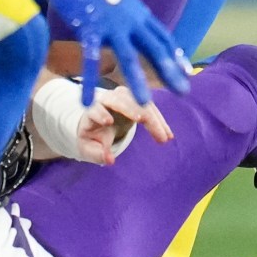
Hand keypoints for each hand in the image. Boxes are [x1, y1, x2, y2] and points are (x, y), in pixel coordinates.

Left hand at [30, 72, 171, 162]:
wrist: (98, 123)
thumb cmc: (92, 136)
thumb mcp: (89, 147)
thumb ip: (97, 154)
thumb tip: (109, 161)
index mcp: (92, 109)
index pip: (95, 108)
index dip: (100, 114)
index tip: (108, 122)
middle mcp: (108, 99)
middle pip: (121, 101)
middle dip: (133, 111)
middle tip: (144, 121)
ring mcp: (123, 96)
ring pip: (140, 103)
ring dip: (154, 118)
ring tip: (165, 137)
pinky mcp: (136, 99)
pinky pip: (150, 107)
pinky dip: (159, 120)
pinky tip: (167, 134)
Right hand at [39, 0, 189, 107]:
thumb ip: (127, 9)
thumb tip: (135, 16)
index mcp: (137, 10)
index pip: (162, 36)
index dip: (175, 54)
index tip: (186, 70)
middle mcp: (130, 18)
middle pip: (155, 48)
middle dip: (170, 71)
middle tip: (184, 91)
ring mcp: (111, 24)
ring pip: (128, 56)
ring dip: (137, 81)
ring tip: (145, 103)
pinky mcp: (89, 28)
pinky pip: (90, 59)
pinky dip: (89, 80)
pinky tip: (88, 100)